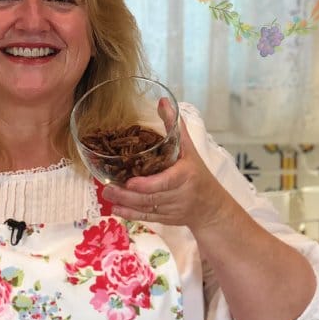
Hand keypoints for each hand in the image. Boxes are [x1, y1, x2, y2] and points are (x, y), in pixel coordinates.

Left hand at [102, 99, 234, 232]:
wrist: (212, 206)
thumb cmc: (198, 173)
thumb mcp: (189, 149)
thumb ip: (174, 126)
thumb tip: (162, 100)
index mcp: (185, 177)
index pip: (165, 182)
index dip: (147, 185)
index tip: (130, 182)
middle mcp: (178, 195)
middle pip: (151, 197)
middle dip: (128, 194)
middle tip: (107, 187)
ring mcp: (171, 209)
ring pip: (146, 209)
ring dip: (124, 203)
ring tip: (107, 195)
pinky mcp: (165, 219)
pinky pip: (146, 218)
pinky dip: (130, 214)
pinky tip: (116, 208)